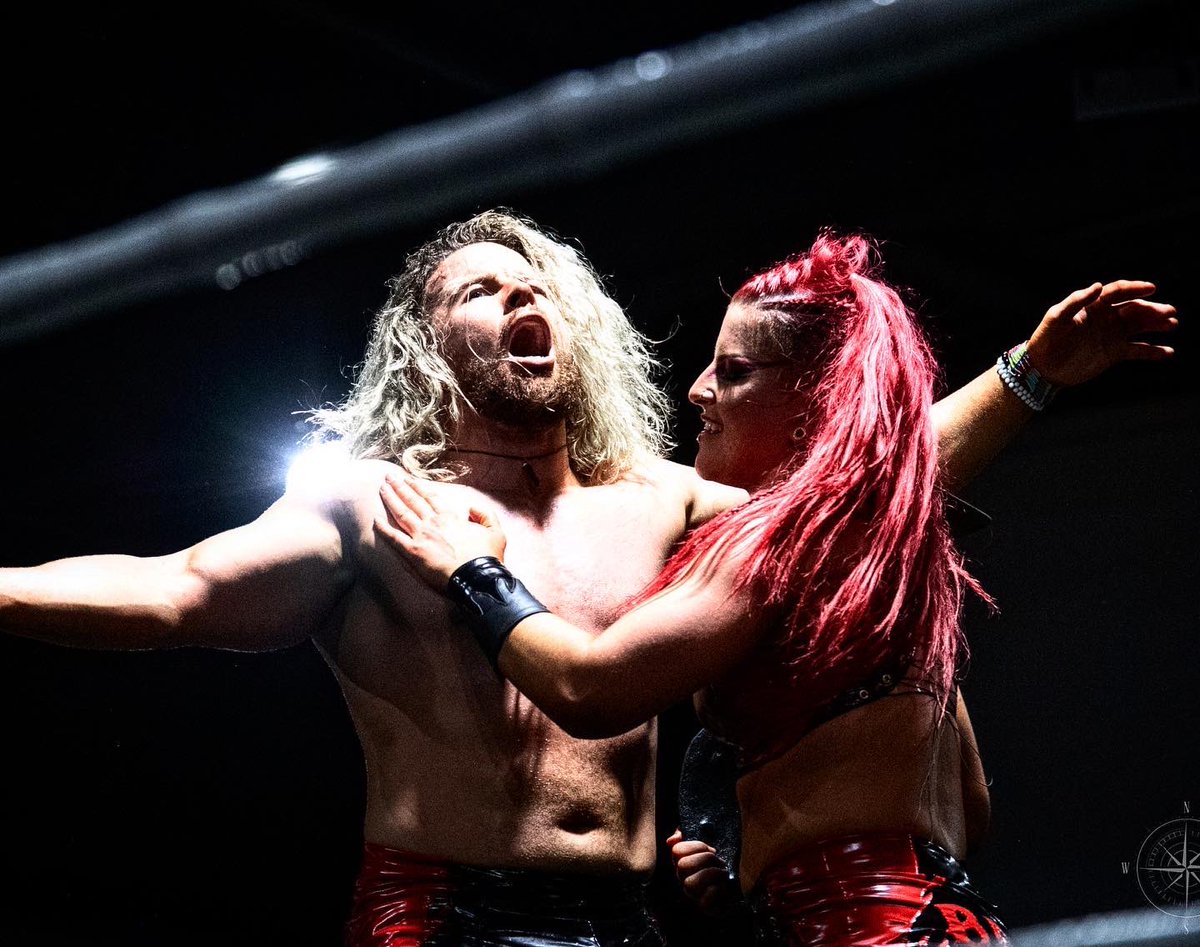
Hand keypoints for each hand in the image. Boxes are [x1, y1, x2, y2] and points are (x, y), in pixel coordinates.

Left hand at [374, 473, 505, 590]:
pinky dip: (383, 528)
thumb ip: (485, 516)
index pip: (431, 498)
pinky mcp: (413, 553)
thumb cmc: (487, 558)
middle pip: (413, 501)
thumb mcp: (496, 532)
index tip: (409, 479)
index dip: (419, 487)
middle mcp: (433, 522)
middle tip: (389, 477)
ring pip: (401, 513)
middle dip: (400, 487)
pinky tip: (375, 519)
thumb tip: (471, 508)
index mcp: (451, 517)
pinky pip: (393, 538)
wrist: (477, 578)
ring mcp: (421, 536)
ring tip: (382, 489)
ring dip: (390, 499)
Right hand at [666, 829, 740, 916]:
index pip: (677, 851)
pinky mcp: (706, 907)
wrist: (736, 882)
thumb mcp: (705, 841)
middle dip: (705, 858)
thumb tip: (672, 840)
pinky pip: (704, 902)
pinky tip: (723, 885)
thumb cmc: (718, 861)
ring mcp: (693, 894)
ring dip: (711, 874)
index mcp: (682, 861)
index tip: (710, 848)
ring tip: (723, 872)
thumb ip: (686, 833)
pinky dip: (715, 891)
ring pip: (690, 884)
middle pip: (683, 866)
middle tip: (718, 860)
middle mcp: (684, 878)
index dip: (696, 846)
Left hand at [1025, 280, 1176, 386]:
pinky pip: (1138, 350)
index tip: (1151, 288)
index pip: (1117, 292)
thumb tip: (1098, 286)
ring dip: (1157, 324)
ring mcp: (1111, 336)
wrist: (1042, 368)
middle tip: (1169, 312)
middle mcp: (1106, 318)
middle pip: (1134, 309)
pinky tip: (1169, 352)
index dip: (1134, 288)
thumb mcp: (1056, 318)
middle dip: (1152, 309)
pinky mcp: (1114, 354)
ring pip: (1140, 327)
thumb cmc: (1045, 339)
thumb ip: (1075, 301)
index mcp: (1093, 306)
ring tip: (1172, 324)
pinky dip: (1153, 351)